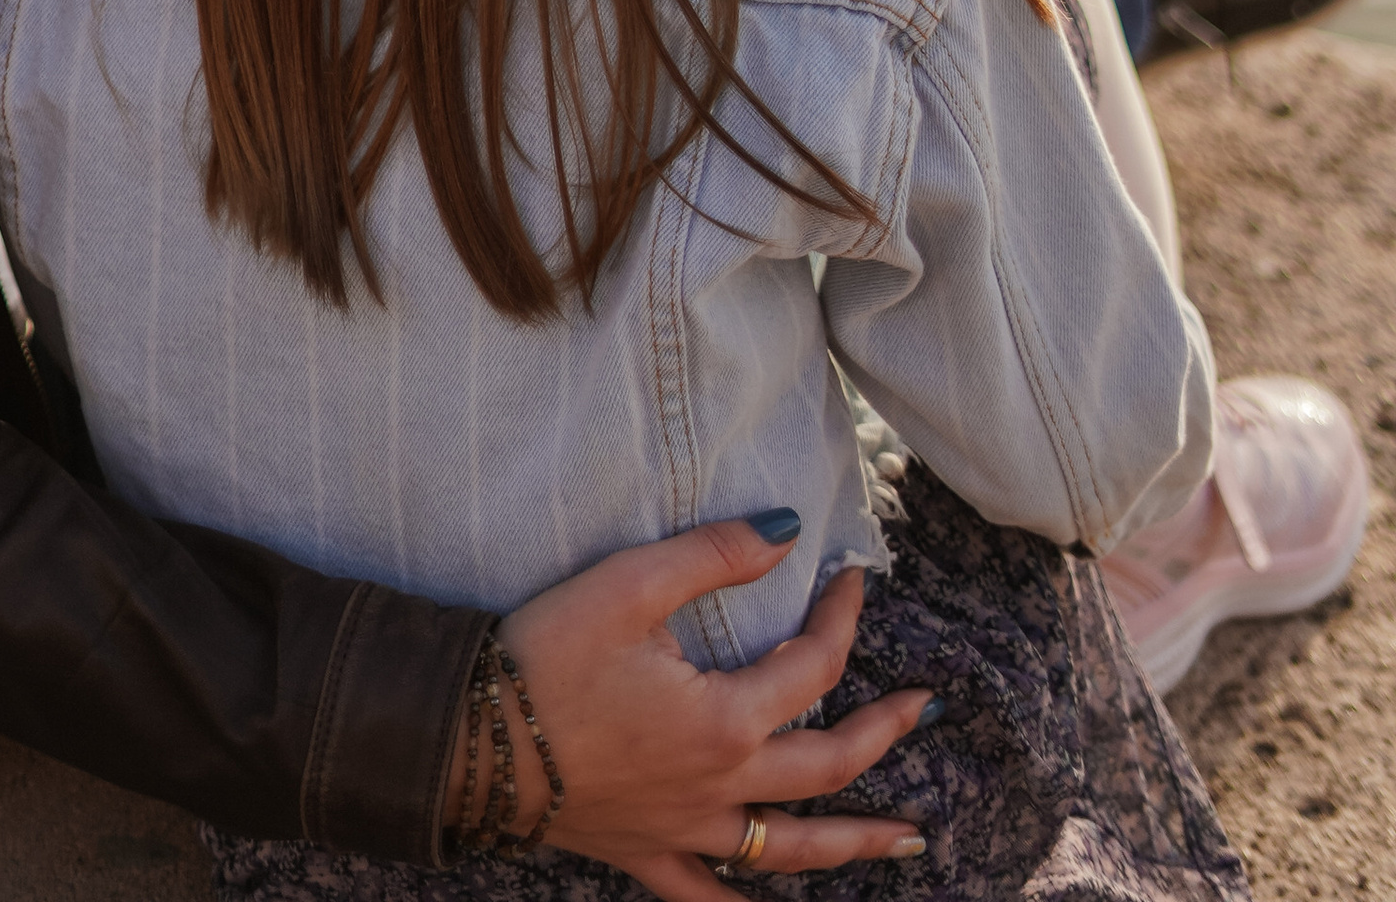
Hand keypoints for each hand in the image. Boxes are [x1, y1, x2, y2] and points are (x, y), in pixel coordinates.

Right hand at [502, 524, 928, 899]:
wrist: (470, 738)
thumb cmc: (545, 655)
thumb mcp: (628, 584)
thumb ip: (713, 555)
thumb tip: (788, 530)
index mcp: (725, 718)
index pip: (812, 664)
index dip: (841, 617)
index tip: (850, 576)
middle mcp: (721, 786)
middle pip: (828, 766)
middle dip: (885, 734)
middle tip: (925, 709)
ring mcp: (686, 830)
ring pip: (791, 850)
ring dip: (855, 841)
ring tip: (911, 840)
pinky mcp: (645, 854)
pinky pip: (706, 896)